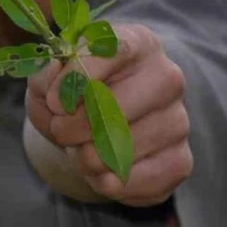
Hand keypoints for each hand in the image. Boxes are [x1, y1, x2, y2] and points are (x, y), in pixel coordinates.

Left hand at [26, 24, 192, 206]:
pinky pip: (137, 181)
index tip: (55, 102)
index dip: (79, 77)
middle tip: (61, 131)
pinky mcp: (181, 160)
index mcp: (138, 43)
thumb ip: (45, 76)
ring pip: (122, 150)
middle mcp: (167, 77)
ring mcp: (178, 120)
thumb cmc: (73, 94)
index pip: (115, 51)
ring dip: (87, 160)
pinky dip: (108, 184)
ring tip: (82, 150)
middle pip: (118, 107)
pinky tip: (102, 171)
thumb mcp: (50, 77)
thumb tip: (58, 90)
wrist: (96, 126)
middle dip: (75, 128)